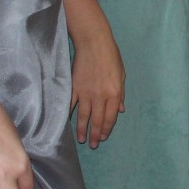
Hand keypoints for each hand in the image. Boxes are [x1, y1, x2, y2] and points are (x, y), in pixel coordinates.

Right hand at [71, 30, 125, 147]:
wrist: (94, 43)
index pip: (110, 117)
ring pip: (83, 116)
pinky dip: (69, 115)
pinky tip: (67, 124)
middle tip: (93, 145)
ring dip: (82, 130)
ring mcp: (85, 93)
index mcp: (114, 94)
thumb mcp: (122, 75)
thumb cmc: (111, 57)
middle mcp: (100, 96)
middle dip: (95, 134)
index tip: (104, 138)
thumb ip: (120, 95)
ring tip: (81, 140)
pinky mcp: (74, 88)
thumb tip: (120, 111)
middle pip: (97, 120)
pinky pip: (71, 105)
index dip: (107, 129)